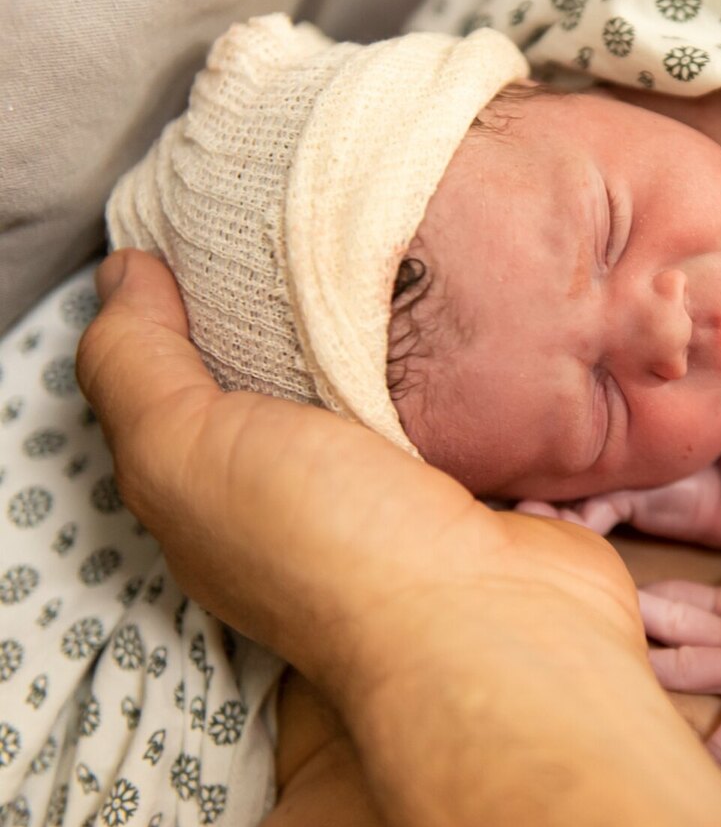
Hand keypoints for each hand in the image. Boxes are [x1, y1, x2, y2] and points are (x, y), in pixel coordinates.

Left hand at [78, 250, 720, 826]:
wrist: (492, 617)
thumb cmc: (333, 538)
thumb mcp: (186, 447)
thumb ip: (138, 362)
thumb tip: (123, 270)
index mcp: (216, 495)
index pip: (179, 386)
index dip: (180, 308)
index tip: (210, 221)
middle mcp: (300, 497)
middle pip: (281, 379)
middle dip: (288, 301)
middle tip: (310, 209)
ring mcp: (394, 491)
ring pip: (371, 385)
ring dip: (380, 325)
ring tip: (391, 231)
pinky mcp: (473, 479)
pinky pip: (451, 399)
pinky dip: (450, 356)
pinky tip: (462, 300)